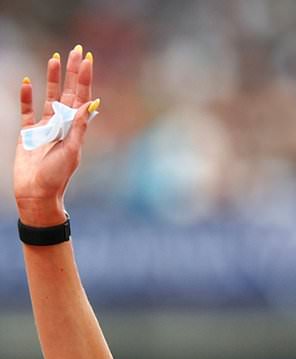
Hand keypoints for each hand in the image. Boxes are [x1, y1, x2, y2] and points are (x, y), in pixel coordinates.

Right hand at [15, 45, 96, 225]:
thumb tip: (91, 103)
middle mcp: (62, 124)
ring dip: (51, 78)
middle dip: (72, 72)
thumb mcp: (72, 150)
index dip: (85, 78)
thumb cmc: (57, 176)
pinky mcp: (28, 133)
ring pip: (48, 97)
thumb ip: (79, 126)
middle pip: (68, 92)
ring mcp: (44, 127)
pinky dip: (26, 97)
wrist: (36, 193)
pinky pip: (26, 111)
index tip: (88, 59)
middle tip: (75, 50)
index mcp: (75, 128)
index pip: (82, 97)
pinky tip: (26, 82)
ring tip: (54, 59)